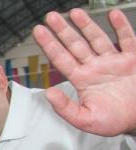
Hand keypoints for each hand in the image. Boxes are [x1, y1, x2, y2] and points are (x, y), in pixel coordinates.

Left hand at [34, 8, 135, 135]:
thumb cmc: (112, 121)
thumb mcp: (85, 120)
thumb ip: (65, 108)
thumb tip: (48, 94)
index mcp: (82, 80)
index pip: (61, 59)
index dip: (49, 45)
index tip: (39, 32)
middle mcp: (95, 67)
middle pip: (75, 45)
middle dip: (63, 31)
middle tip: (51, 17)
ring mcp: (113, 61)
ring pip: (97, 38)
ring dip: (86, 25)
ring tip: (75, 12)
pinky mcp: (132, 59)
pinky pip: (126, 39)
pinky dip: (120, 27)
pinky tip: (113, 15)